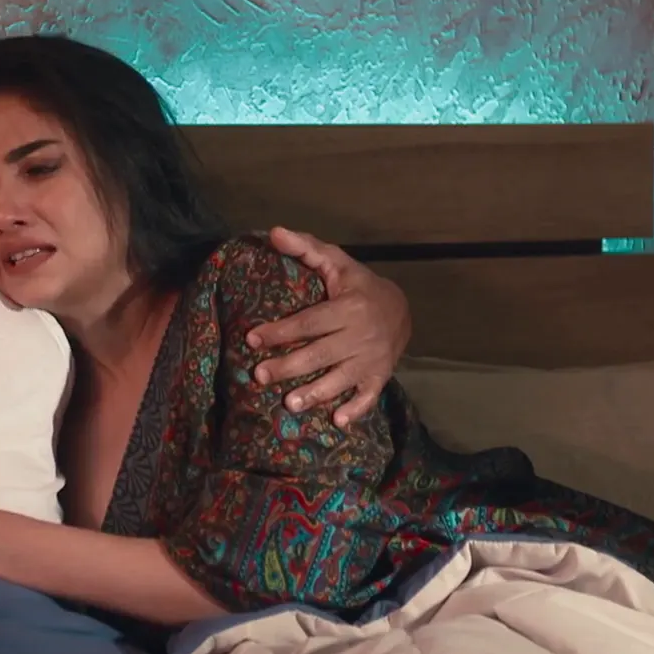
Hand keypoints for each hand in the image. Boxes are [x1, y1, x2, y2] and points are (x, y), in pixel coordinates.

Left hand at [247, 226, 411, 425]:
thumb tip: (274, 232)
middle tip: (259, 375)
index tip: (252, 338)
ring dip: (316, 393)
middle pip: (319, 354)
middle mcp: (360, 336)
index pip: (309, 322)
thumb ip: (306, 248)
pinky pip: (368, 397)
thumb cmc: (358, 285)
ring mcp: (372, 359)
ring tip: (290, 404)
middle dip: (289, 366)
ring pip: (341, 379)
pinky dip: (355, 410)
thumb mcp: (336, 262)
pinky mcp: (380, 377)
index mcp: (348, 308)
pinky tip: (338, 421)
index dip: (281, 331)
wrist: (401, 307)